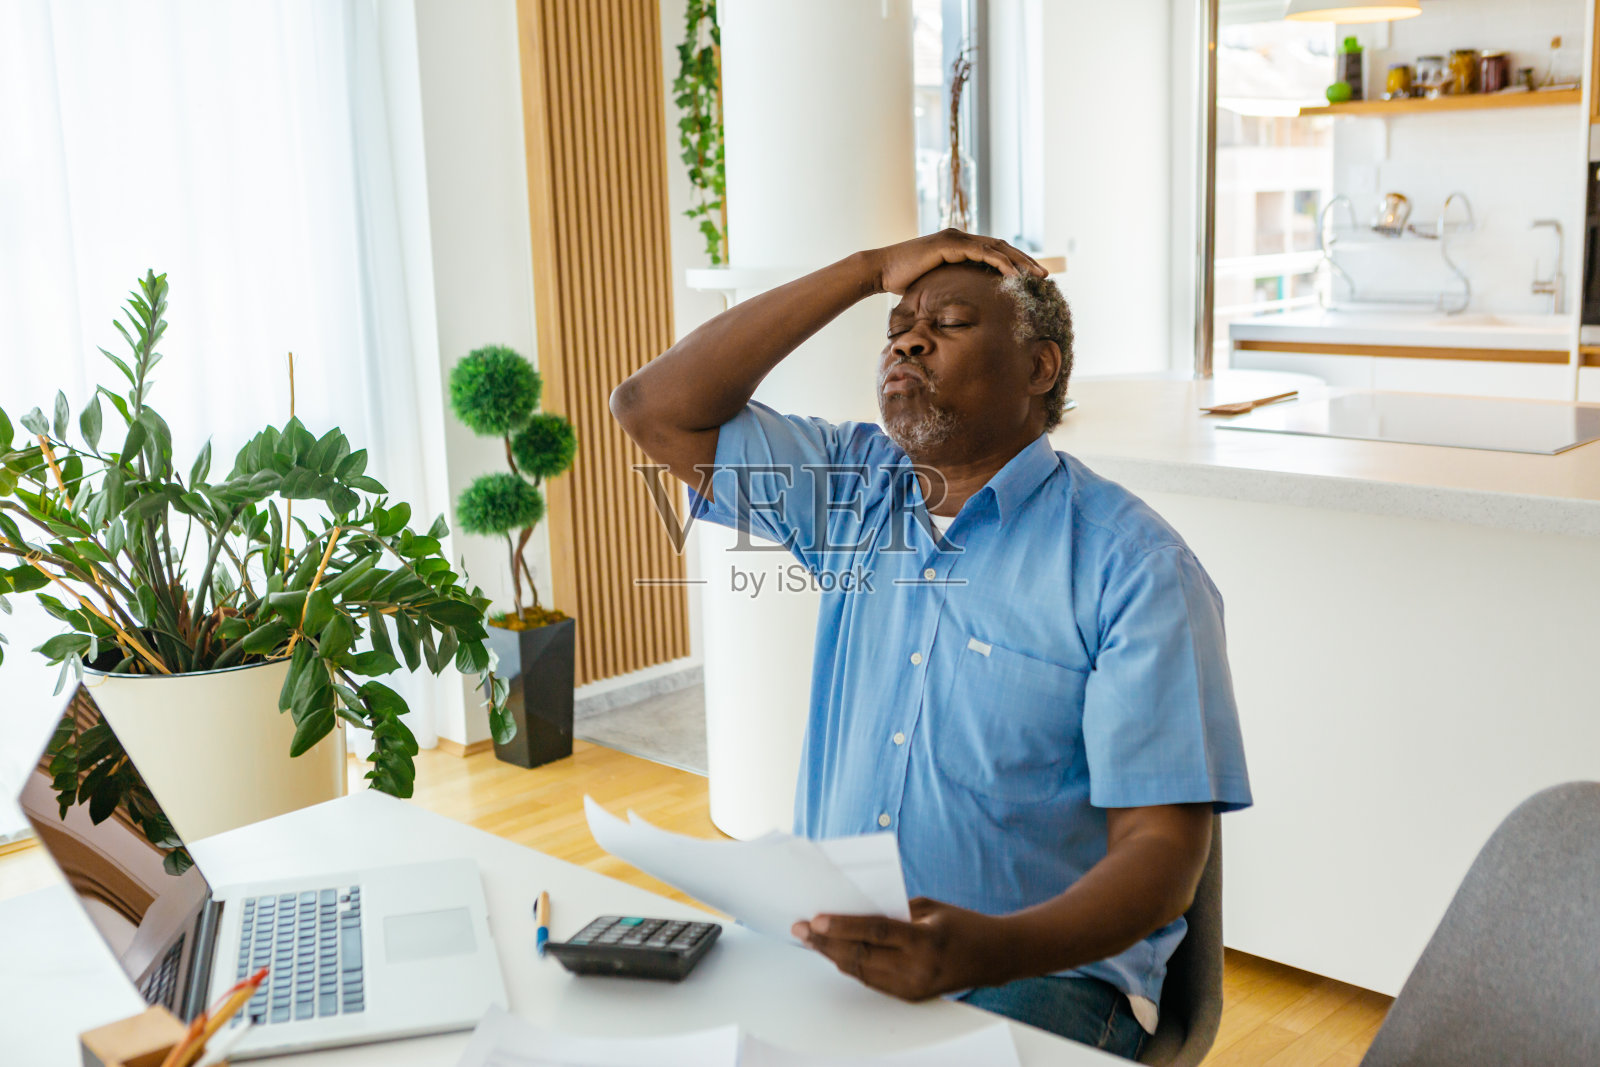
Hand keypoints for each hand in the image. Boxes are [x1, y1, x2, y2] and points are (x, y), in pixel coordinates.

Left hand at [791, 897, 1002, 1000]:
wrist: (994, 956)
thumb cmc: (963, 924)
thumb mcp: (930, 908)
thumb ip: (893, 911)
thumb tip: (854, 911)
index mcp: (925, 941)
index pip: (875, 933)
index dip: (842, 926)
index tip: (816, 919)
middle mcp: (918, 969)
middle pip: (861, 956)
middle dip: (826, 942)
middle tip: (801, 928)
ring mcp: (914, 988)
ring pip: (862, 973)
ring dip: (833, 955)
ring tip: (810, 940)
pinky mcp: (911, 997)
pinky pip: (873, 982)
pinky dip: (851, 967)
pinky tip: (835, 954)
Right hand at [867, 230, 1046, 295]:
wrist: (881, 270)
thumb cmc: (902, 280)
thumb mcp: (934, 284)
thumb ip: (950, 286)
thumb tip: (961, 305)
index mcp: (959, 245)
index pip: (995, 251)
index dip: (1015, 263)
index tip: (1032, 277)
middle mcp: (960, 237)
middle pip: (1002, 247)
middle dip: (1025, 261)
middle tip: (1045, 275)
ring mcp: (955, 238)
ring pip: (997, 248)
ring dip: (1020, 262)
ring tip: (1037, 276)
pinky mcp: (950, 245)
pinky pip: (983, 253)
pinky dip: (1001, 263)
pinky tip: (1014, 275)